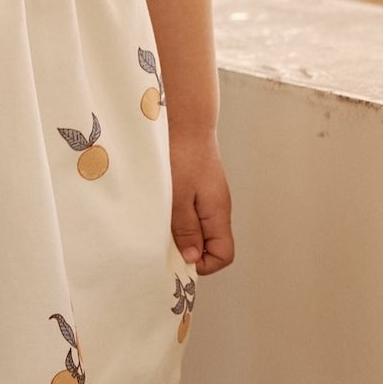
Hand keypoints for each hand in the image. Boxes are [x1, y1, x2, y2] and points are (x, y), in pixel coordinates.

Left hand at [169, 125, 233, 275]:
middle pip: (209, 245)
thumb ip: (186, 229)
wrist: (184, 119)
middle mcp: (216, 208)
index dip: (203, 264)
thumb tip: (193, 259)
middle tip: (162, 241)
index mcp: (218, 213)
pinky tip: (159, 207)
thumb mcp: (178, 196)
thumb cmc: (181, 154)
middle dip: (187, 250)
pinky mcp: (195, 187)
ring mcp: (206, 197)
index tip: (178, 257)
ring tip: (158, 221)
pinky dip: (175, 216)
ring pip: (197, 229)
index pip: (223, 254)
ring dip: (178, 232)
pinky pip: (189, 213)